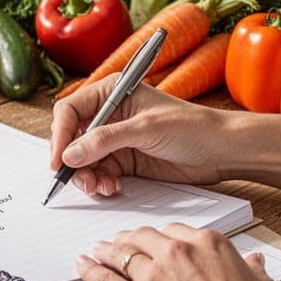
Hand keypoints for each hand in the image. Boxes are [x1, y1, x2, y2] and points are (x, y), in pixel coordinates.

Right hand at [50, 75, 232, 196]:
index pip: (71, 111)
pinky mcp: (126, 160)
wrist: (221, 150)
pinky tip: (112, 188)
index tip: (59, 160)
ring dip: (88, 176)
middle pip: (73, 138)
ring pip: (84, 160)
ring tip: (102, 188)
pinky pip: (101, 173)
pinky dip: (101, 183)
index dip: (61, 135)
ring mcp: (117, 139)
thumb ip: (105, 140)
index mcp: (112, 92)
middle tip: (83, 180)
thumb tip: (70, 154)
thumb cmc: (191, 127)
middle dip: (74, 161)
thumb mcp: (145, 129)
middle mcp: (110, 114)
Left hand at [75, 224, 280, 280]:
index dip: (161, 238)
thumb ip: (253, 269)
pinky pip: (105, 280)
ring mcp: (153, 274)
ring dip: (107, 251)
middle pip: (143, 238)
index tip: (154, 242)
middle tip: (120, 242)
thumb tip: (255, 262)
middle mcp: (176, 252)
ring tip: (97, 250)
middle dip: (130, 239)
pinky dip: (90, 270)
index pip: (174, 232)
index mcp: (206, 243)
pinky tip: (82, 265)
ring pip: (121, 254)